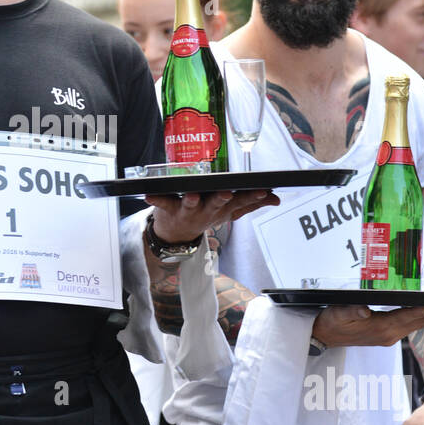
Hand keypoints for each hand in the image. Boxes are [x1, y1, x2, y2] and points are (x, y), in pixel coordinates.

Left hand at [147, 188, 279, 243]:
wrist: (176, 235)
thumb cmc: (205, 213)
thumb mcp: (230, 211)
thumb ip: (252, 202)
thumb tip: (275, 198)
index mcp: (223, 209)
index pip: (241, 202)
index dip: (253, 197)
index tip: (263, 190)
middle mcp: (207, 211)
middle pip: (216, 204)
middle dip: (222, 199)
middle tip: (227, 193)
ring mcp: (188, 211)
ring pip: (191, 204)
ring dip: (191, 200)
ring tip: (191, 194)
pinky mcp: (169, 209)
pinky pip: (162, 202)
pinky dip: (155, 199)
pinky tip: (148, 194)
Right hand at [311, 303, 423, 348]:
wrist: (324, 337)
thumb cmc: (330, 322)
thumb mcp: (337, 314)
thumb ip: (351, 311)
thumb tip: (364, 310)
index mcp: (378, 328)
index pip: (403, 317)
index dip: (419, 311)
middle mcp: (388, 334)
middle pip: (419, 323)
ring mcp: (389, 336)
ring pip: (416, 325)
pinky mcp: (387, 334)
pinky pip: (409, 326)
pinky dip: (423, 318)